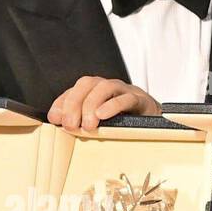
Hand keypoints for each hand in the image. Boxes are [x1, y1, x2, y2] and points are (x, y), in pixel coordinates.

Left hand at [47, 76, 162, 130]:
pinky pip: (125, 98)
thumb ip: (80, 123)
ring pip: (105, 87)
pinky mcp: (140, 100)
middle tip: (70, 125)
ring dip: (91, 105)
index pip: (73, 91)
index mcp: (94, 92)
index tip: (55, 119)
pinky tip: (103, 115)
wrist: (156, 125)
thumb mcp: (98, 125)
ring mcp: (124, 91)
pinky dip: (112, 105)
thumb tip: (60, 124)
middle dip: (74, 104)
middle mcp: (107, 87)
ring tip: (88, 125)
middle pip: (87, 84)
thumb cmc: (123, 125)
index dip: (61, 103)